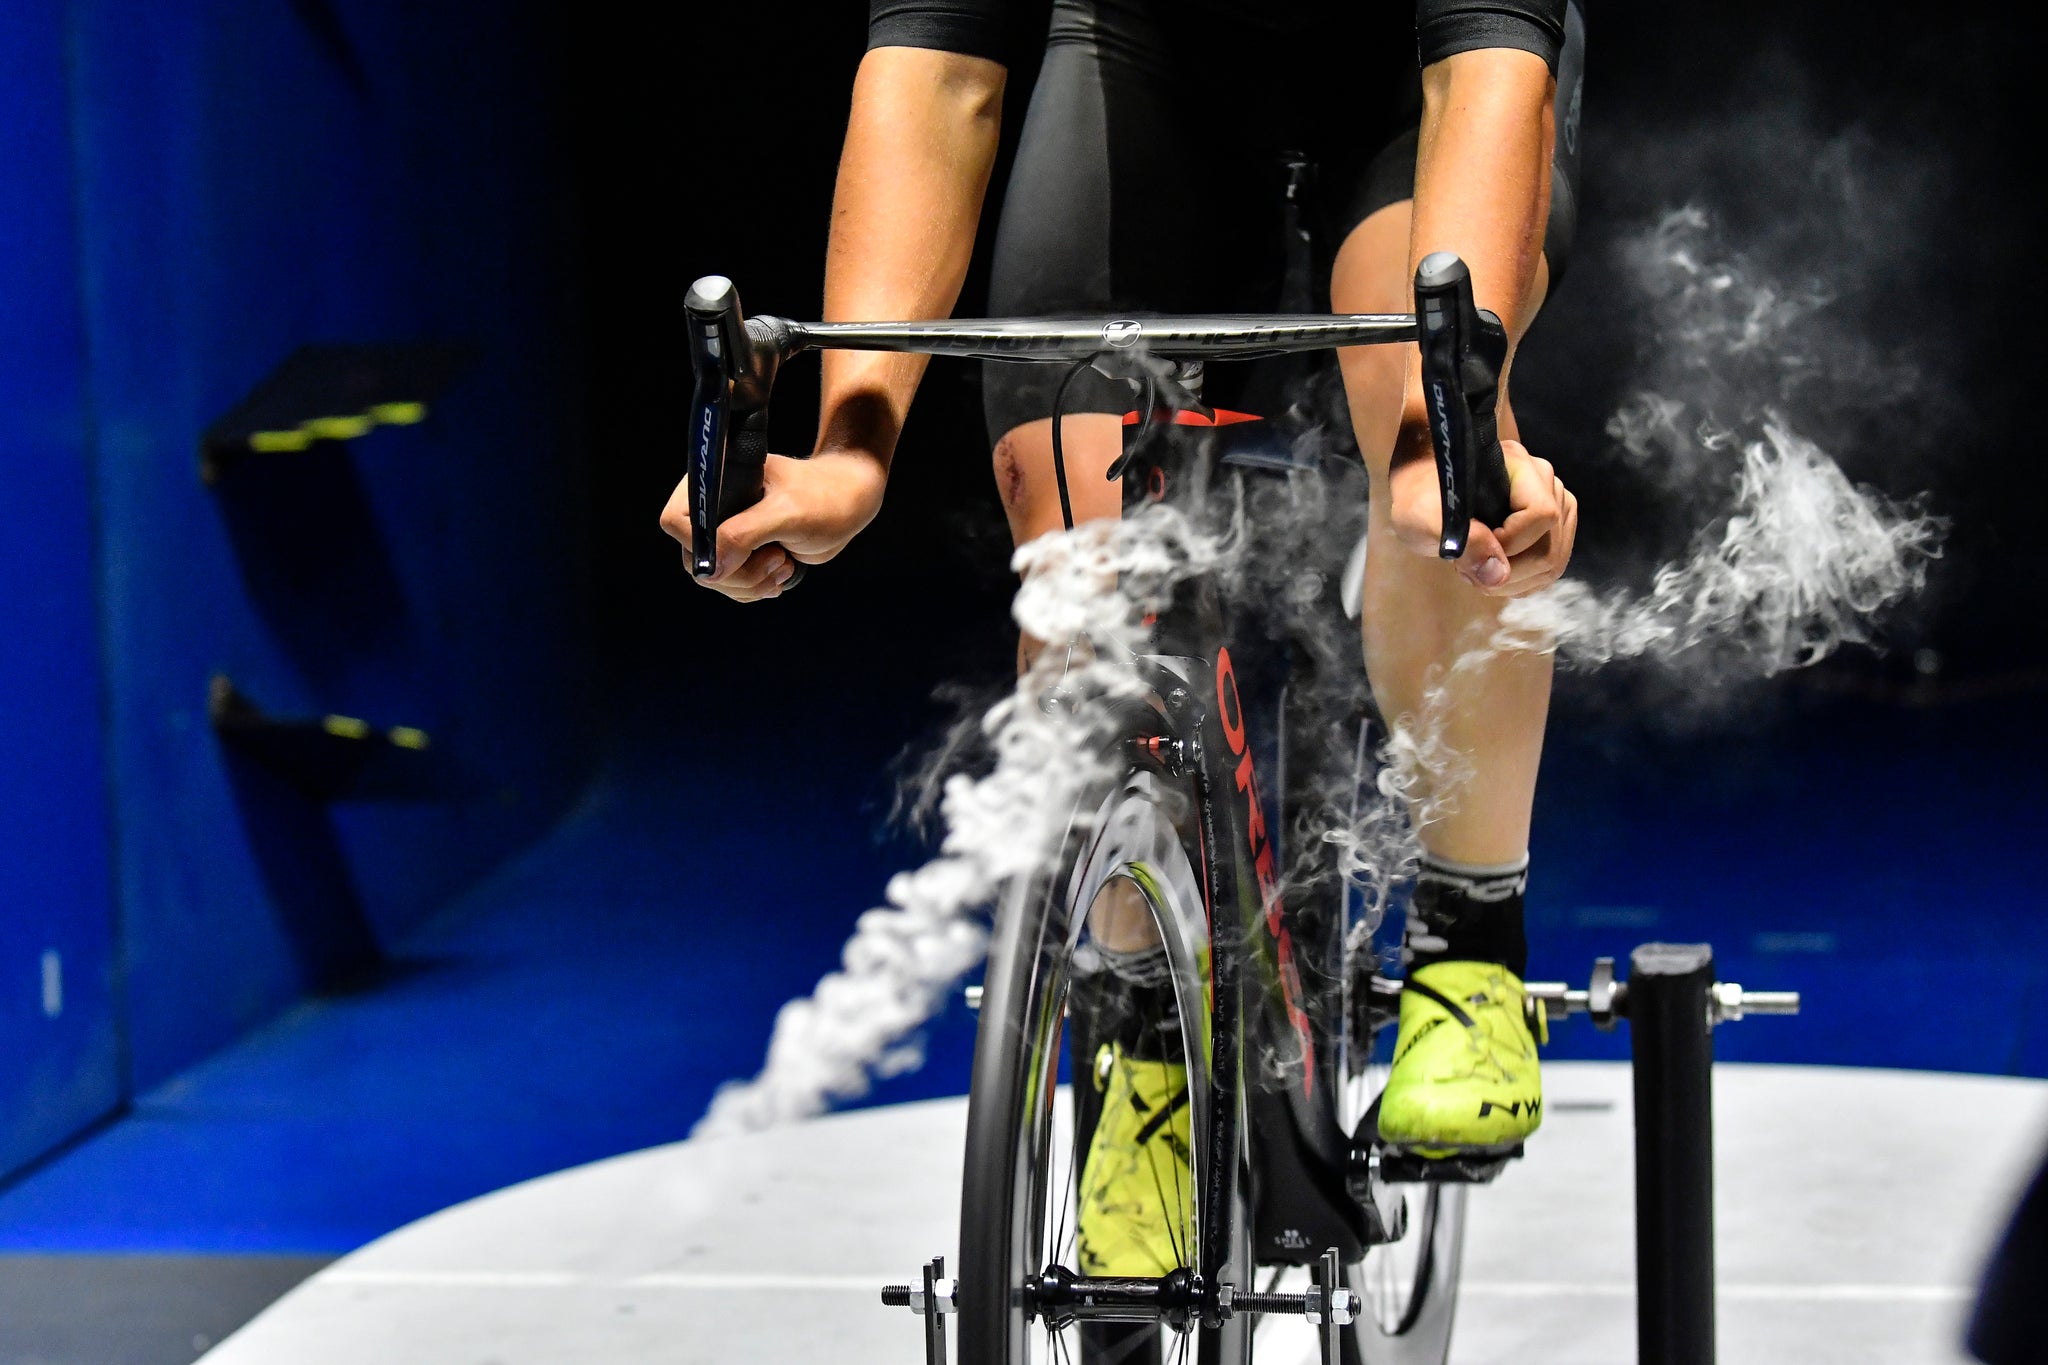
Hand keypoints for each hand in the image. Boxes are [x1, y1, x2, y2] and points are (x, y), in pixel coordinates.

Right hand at [659, 449, 886, 602]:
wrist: (850, 501)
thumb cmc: (824, 497)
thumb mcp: (786, 514)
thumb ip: (744, 534)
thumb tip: (709, 568)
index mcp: (716, 481)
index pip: (677, 521)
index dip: (699, 545)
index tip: (738, 553)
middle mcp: (714, 507)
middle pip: (695, 557)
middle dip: (736, 571)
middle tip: (776, 559)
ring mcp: (727, 531)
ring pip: (714, 577)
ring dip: (750, 583)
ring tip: (784, 563)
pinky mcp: (743, 552)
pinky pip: (732, 585)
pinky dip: (756, 588)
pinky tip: (783, 571)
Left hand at [1387, 437, 1577, 596]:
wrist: (1427, 495)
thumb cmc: (1421, 499)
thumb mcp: (1424, 518)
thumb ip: (1463, 541)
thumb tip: (1498, 575)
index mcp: (1519, 465)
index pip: (1541, 515)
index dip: (1511, 544)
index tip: (1473, 549)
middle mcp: (1546, 482)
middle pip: (1549, 547)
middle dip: (1507, 571)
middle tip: (1467, 569)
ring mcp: (1556, 505)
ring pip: (1553, 562)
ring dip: (1511, 581)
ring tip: (1475, 569)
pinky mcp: (1555, 529)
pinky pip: (1550, 569)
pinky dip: (1520, 582)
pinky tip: (1491, 570)